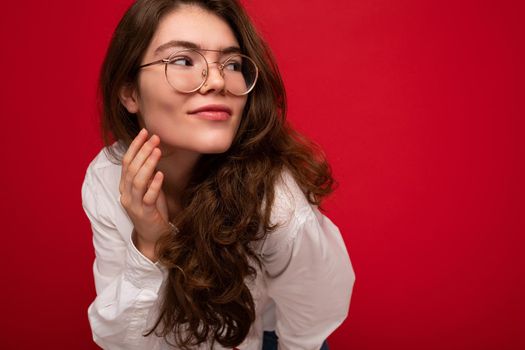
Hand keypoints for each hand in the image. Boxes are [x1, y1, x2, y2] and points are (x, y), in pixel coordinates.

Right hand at [119, 128, 169, 256]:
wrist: (153, 237)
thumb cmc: (153, 210)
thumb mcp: (149, 189)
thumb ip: (147, 175)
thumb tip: (152, 154)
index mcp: (125, 187)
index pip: (127, 162)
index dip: (135, 146)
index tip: (145, 132)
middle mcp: (126, 194)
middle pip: (131, 168)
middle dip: (142, 151)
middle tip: (154, 137)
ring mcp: (134, 204)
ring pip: (137, 181)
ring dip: (148, 164)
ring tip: (157, 151)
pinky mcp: (145, 213)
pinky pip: (148, 197)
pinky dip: (154, 185)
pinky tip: (161, 174)